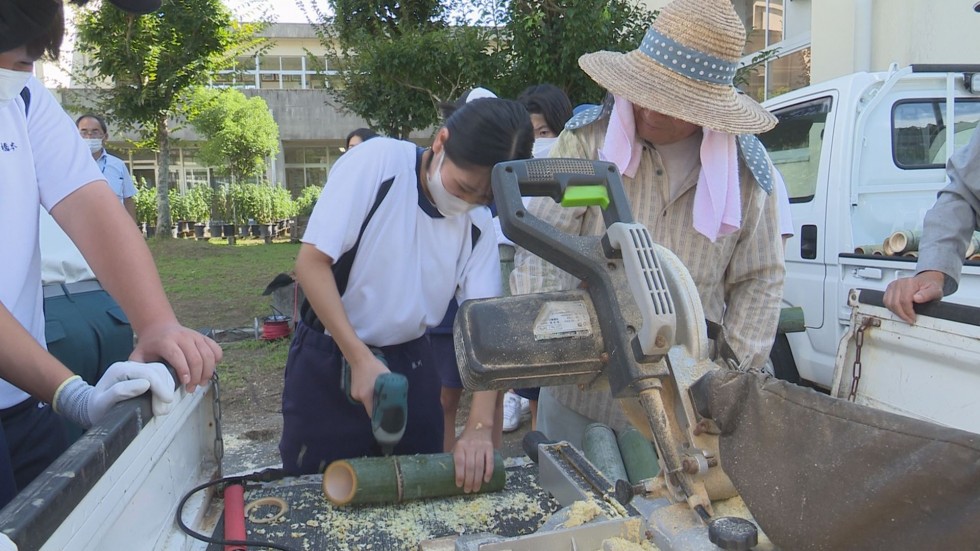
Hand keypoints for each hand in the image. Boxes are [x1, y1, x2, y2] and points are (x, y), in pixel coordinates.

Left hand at [56, 361, 176, 427]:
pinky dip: (166, 386)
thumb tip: (145, 384)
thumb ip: (120, 392)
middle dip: (165, 389)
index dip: (161, 387)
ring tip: (164, 407)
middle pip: (158, 371)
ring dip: (167, 388)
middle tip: (164, 410)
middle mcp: (129, 365)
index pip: (148, 374)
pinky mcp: (143, 373)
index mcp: (119, 370)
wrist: (92, 408)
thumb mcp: (102, 403)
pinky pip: (161, 375)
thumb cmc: (96, 409)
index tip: (166, 402)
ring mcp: (136, 368)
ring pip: (162, 371)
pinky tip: (163, 399)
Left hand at [130, 323, 221, 390]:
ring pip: (208, 355)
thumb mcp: (138, 355)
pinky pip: (216, 349)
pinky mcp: (203, 337)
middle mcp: (182, 336)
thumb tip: (140, 385)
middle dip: (197, 376)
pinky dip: (216, 361)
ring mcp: (195, 336)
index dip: (184, 370)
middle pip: (196, 357)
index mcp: (166, 341)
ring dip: (208, 372)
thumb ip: (137, 369)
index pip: (177, 356)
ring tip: (202, 383)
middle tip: (192, 388)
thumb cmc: (149, 345)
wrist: (159, 327)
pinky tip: (209, 369)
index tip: (185, 383)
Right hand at [348, 353, 388, 417]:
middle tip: (387, 406)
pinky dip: (368, 396)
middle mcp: (359, 397)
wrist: (360, 358)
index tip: (387, 418)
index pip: (372, 413)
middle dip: (378, 408)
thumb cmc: (375, 367)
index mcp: (367, 395)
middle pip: (370, 408)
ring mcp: (354, 395)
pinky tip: (371, 388)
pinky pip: (363, 398)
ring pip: (367, 403)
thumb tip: (398, 399)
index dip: (380, 417)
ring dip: (373, 400)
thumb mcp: (386, 377)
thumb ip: (390, 389)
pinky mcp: (353, 392)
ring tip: (379, 393)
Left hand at [452, 421, 494, 492]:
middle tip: (468, 490)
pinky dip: (489, 471)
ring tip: (476, 489)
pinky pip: (490, 461)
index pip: (459, 462)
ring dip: (478, 479)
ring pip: (480, 466)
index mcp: (460, 446)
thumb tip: (448, 474)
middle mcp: (470, 446)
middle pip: (470, 466)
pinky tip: (486, 480)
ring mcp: (481, 447)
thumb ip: (456, 457)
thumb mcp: (458, 445)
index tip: (459, 485)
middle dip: (469, 481)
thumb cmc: (466, 440)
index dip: (460, 475)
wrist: (479, 426)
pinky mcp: (490, 448)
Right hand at [883, 271, 944, 323]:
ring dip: (896, 312)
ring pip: (888, 303)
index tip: (913, 318)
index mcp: (909, 283)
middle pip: (895, 303)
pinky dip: (891, 308)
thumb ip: (928, 294)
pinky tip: (899, 311)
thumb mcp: (935, 290)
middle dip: (902, 314)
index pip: (904, 300)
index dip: (908, 312)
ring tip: (904, 316)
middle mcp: (899, 283)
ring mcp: (893, 286)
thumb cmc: (930, 286)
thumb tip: (917, 298)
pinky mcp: (889, 289)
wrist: (926, 281)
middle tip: (909, 320)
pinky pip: (886, 301)